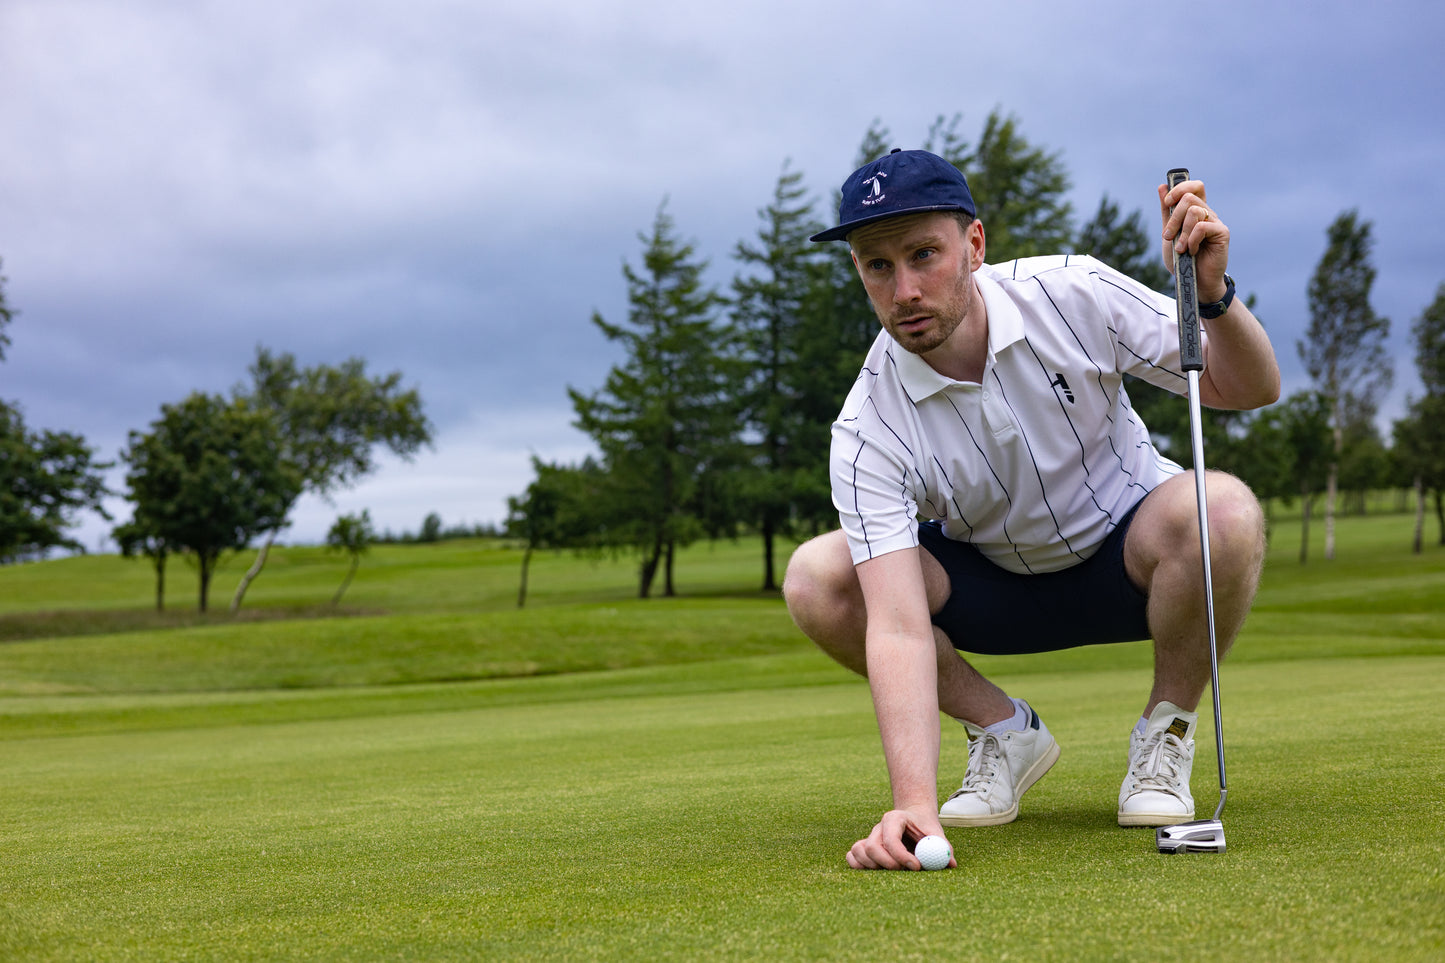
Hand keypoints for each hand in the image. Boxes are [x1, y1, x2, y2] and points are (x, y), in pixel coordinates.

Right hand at [845, 808, 956, 870]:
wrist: (914, 819)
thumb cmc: (926, 828)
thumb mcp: (937, 834)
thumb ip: (943, 847)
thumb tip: (950, 864)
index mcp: (895, 818)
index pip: (891, 838)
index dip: (901, 855)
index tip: (917, 867)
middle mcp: (878, 827)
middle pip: (871, 847)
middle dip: (887, 864)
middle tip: (904, 872)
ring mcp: (869, 837)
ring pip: (859, 851)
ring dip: (872, 867)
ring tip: (891, 872)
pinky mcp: (864, 847)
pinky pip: (852, 856)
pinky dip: (859, 866)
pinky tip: (875, 871)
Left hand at [1158, 179, 1230, 303]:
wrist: (1193, 282)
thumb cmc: (1181, 260)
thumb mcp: (1168, 234)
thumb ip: (1166, 212)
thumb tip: (1162, 186)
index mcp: (1195, 211)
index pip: (1194, 186)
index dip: (1180, 189)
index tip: (1167, 203)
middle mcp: (1207, 213)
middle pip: (1189, 197)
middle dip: (1173, 217)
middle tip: (1168, 236)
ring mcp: (1216, 222)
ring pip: (1195, 211)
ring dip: (1182, 232)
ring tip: (1181, 249)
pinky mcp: (1222, 233)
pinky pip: (1202, 227)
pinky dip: (1192, 240)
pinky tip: (1192, 251)